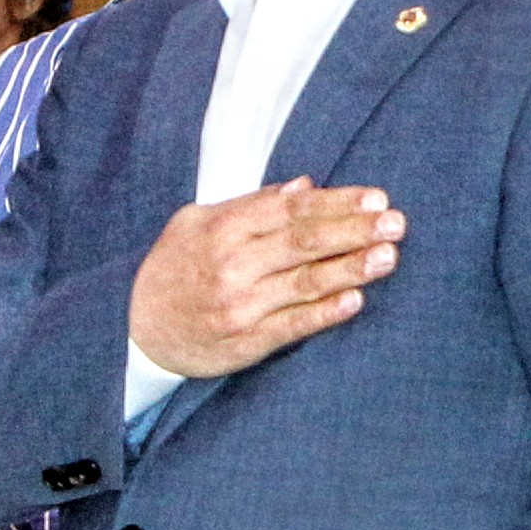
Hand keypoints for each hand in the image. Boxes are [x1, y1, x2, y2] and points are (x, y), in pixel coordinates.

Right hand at [128, 178, 400, 379]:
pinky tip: (355, 301)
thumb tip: (304, 186)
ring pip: (304, 283)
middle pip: (303, 243)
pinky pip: (291, 326)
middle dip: (354, 230)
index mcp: (222, 228)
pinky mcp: (244, 343)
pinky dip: (324, 313)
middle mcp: (231, 265)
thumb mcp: (197, 223)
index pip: (290, 210)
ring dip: (350, 269)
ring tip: (388, 256)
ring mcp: (239, 306)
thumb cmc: (174, 268)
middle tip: (395, 222)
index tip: (375, 197)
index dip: (336, 203)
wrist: (134, 330)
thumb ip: (251, 205)